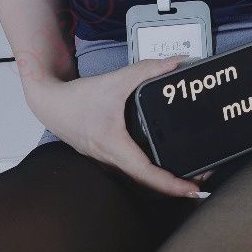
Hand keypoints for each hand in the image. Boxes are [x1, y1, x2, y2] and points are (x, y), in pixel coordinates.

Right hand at [23, 57, 201, 197]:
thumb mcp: (117, 80)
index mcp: (115, 146)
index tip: (194, 189)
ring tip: (190, 174)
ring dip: (164, 181)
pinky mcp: (107, 157)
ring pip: (140, 179)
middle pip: (148, 182)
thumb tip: (178, 62)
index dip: (173, 185)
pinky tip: (164, 163)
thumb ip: (148, 69)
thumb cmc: (78, 97)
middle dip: (175, 186)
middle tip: (201, 180)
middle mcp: (112, 160)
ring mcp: (108, 161)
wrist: (50, 103)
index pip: (148, 173)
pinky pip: (133, 171)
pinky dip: (151, 172)